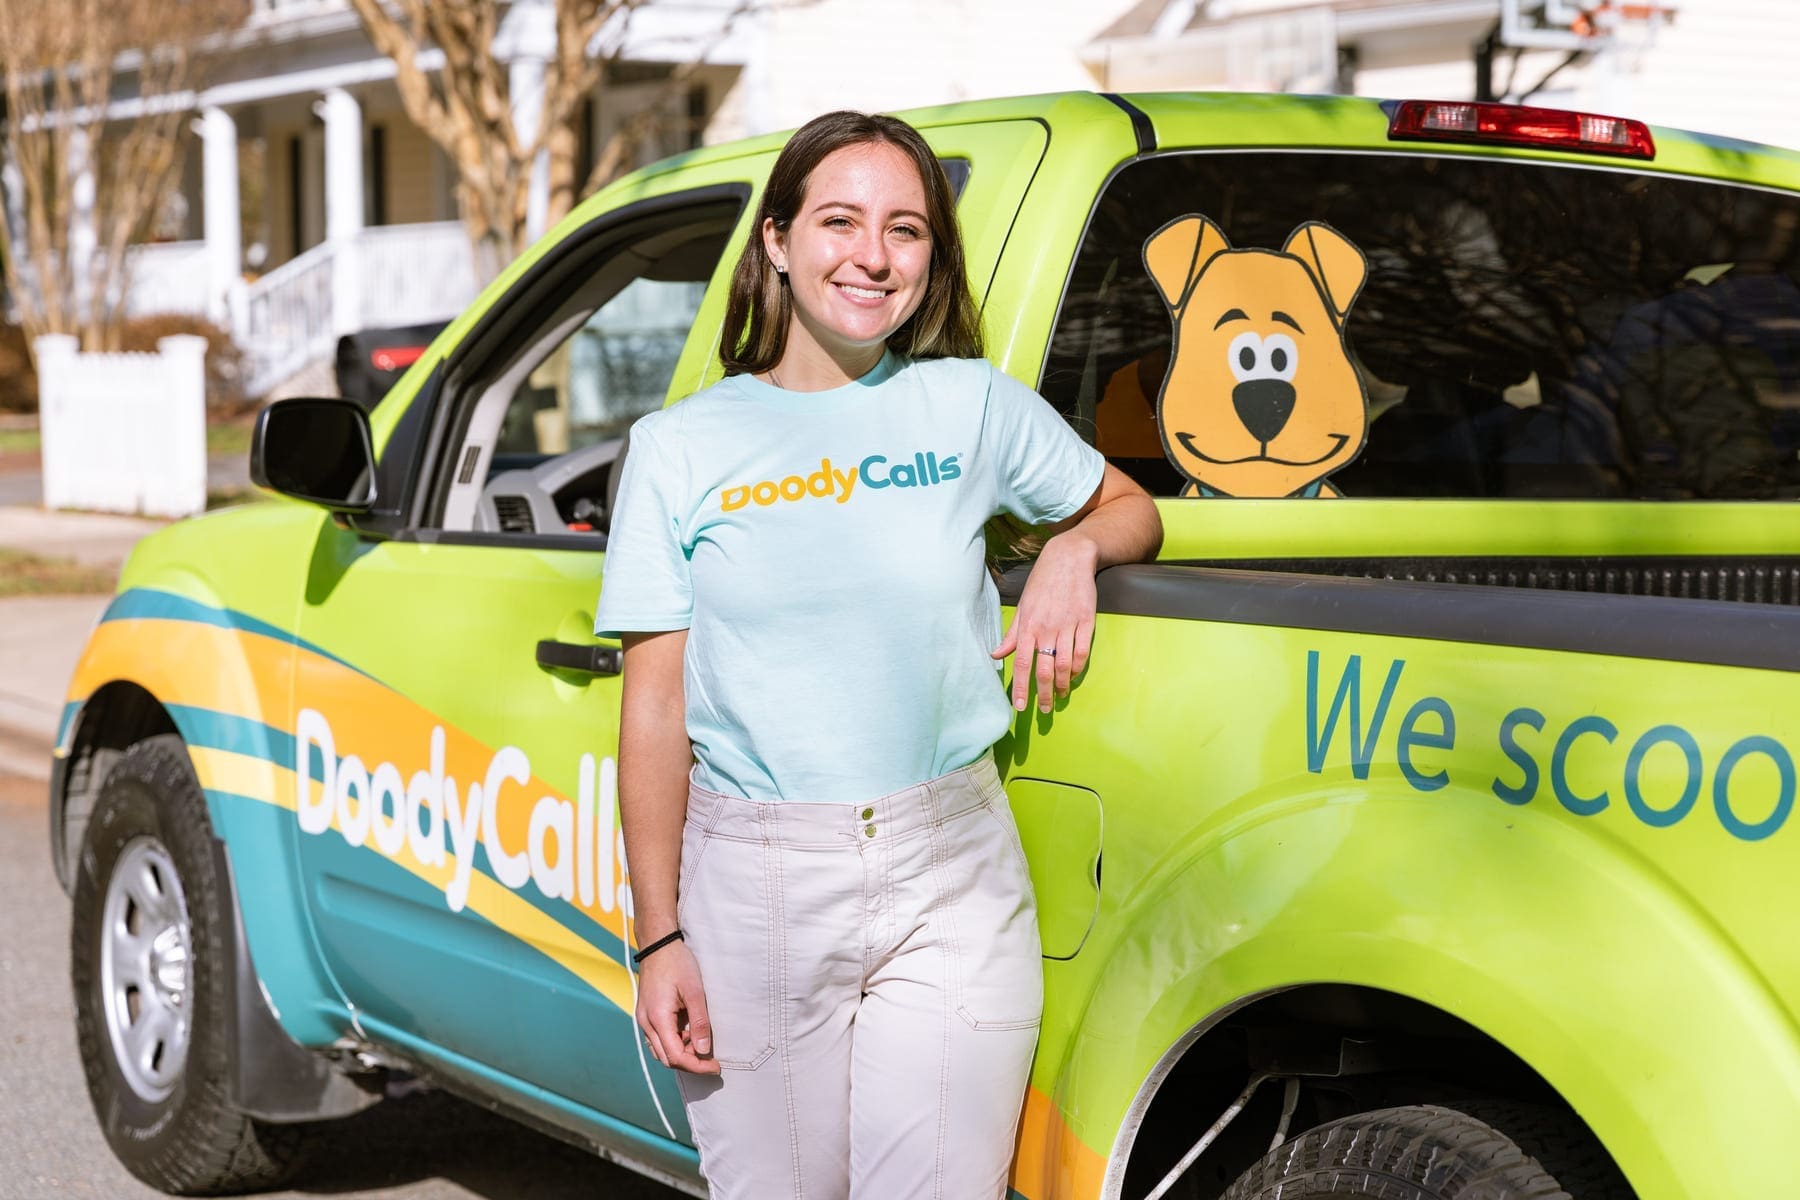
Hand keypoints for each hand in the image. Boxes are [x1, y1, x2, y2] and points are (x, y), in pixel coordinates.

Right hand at [636, 941, 718, 1074]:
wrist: (658, 945)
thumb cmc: (677, 963)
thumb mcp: (695, 991)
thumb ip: (700, 1022)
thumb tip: (703, 1050)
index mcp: (657, 1018)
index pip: (675, 1056)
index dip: (696, 1066)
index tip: (715, 1066)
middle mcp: (646, 1023)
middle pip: (667, 1058)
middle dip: (690, 1062)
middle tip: (712, 1058)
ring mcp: (643, 1020)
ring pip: (661, 1051)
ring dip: (682, 1052)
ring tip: (701, 1040)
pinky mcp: (646, 1014)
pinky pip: (658, 1039)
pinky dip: (674, 1042)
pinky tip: (688, 1032)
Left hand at [991, 532, 1098, 712]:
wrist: (1069, 559)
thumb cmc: (1042, 582)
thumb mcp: (1022, 606)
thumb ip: (1012, 634)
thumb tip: (995, 655)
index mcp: (1028, 625)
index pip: (1021, 663)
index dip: (1020, 688)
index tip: (1019, 707)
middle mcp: (1046, 628)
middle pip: (1044, 670)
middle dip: (1044, 694)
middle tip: (1044, 710)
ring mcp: (1068, 625)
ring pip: (1065, 665)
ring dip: (1063, 685)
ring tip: (1060, 696)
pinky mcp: (1086, 621)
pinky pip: (1083, 652)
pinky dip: (1079, 668)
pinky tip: (1074, 676)